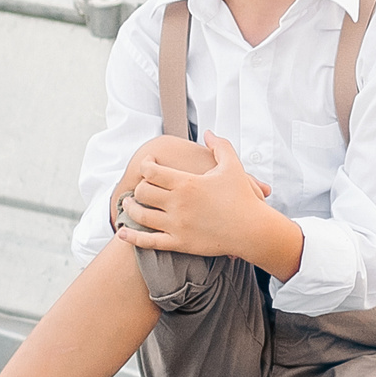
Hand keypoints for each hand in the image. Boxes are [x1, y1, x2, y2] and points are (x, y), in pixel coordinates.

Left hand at [115, 134, 302, 278]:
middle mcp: (178, 203)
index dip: (145, 165)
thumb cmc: (243, 198)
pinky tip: (122, 233)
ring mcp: (177, 225)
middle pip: (142, 192)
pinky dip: (132, 237)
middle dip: (138, 188)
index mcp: (186, 183)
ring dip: (131, 209)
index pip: (151, 171)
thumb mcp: (233, 166)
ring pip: (141, 216)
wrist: (253, 230)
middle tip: (139, 188)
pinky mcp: (179, 243)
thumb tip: (208, 132)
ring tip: (129, 206)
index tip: (147, 164)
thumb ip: (219, 146)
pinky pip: (149, 241)